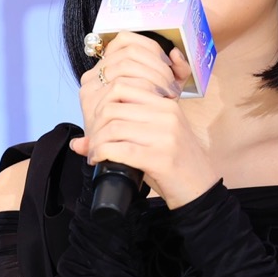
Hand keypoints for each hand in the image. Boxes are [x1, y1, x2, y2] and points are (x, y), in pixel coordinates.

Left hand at [71, 35, 217, 206]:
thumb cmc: (175, 164)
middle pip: (113, 107)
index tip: (96, 124)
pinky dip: (101, 154)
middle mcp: (167, 115)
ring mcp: (165, 136)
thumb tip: (77, 143)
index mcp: (166, 105)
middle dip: (95, 125)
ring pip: (113, 128)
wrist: (200, 189)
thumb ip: (121, 133)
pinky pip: (119, 150)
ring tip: (94, 153)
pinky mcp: (160, 158)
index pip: (123, 87)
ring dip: (96, 142)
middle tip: (92, 142)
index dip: (101, 104)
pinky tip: (98, 161)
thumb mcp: (152, 140)